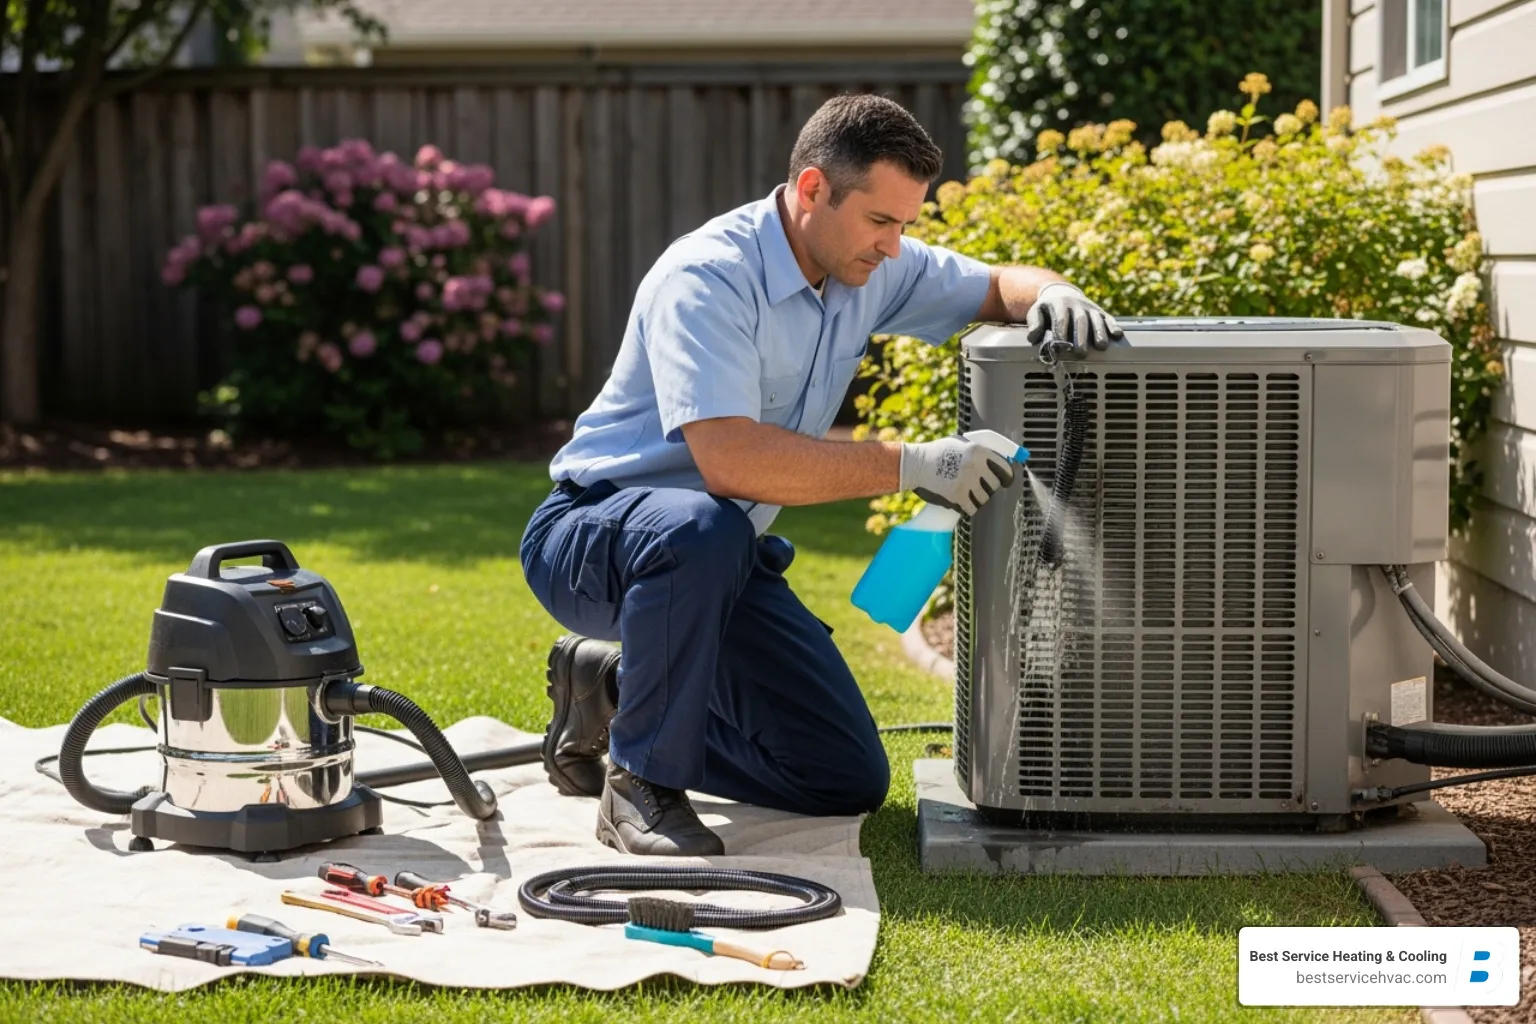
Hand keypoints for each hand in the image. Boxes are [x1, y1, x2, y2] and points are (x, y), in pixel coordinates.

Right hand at [900, 436, 1015, 515]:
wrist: (916, 464)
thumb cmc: (937, 452)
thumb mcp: (960, 443)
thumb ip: (978, 449)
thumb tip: (999, 459)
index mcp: (978, 451)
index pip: (1004, 468)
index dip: (1006, 476)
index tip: (1005, 482)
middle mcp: (975, 466)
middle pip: (994, 485)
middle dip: (987, 487)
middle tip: (978, 486)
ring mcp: (967, 482)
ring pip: (984, 498)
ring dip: (977, 498)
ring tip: (967, 493)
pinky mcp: (957, 496)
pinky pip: (972, 508)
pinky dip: (968, 507)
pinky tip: (962, 503)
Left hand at [1025, 282, 1122, 352]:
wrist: (1061, 293)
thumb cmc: (1047, 309)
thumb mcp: (1037, 311)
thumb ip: (1034, 323)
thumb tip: (1033, 337)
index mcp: (1059, 304)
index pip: (1060, 320)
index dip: (1060, 334)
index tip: (1059, 349)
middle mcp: (1076, 304)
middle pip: (1080, 320)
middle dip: (1081, 337)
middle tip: (1081, 353)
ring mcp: (1089, 307)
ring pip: (1096, 319)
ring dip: (1100, 332)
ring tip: (1101, 346)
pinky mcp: (1099, 311)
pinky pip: (1107, 317)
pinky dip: (1113, 325)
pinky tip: (1117, 335)